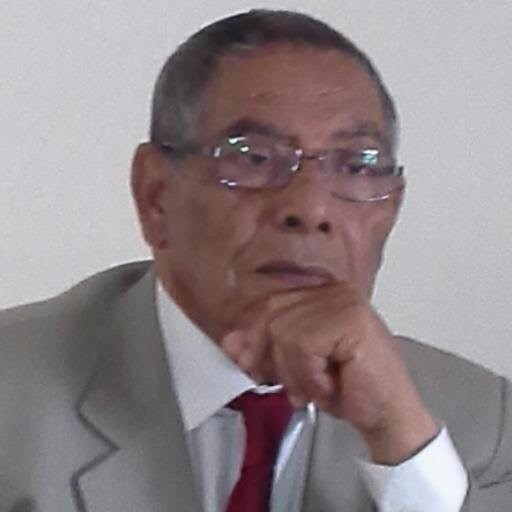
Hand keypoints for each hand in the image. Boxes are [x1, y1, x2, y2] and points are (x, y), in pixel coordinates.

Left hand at [221, 282, 438, 463]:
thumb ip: (264, 349)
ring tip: (314, 388)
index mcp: (319, 295)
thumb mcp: (293, 366)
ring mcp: (343, 301)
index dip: (252, 334)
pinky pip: (304, 345)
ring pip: (284, 332)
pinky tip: (328, 386)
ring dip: (294, 373)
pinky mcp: (350, 319)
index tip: (243, 360)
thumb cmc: (347, 389)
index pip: (270, 303)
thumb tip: (230, 341)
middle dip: (267, 355)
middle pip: (272, 314)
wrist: (388, 415)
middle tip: (284, 385)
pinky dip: (309, 375)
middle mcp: (332, 291)